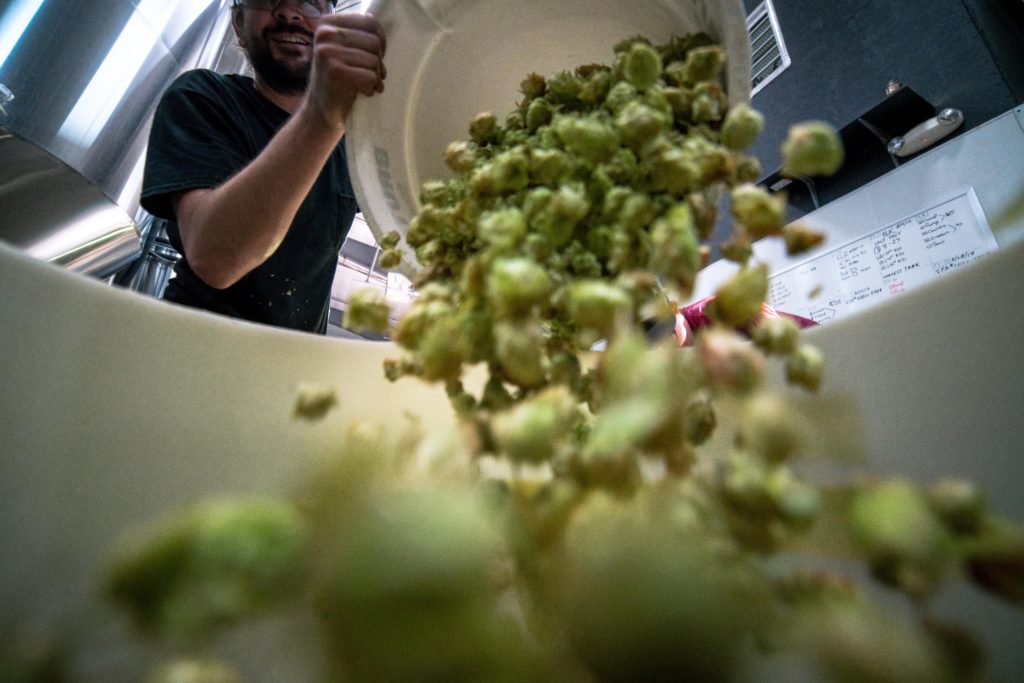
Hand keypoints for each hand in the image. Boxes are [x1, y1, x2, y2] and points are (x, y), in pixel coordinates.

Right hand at [306, 12, 386, 129]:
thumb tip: (382, 35)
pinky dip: (372, 87)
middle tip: (372, 76)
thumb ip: (359, 36)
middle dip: (378, 62)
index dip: (381, 41)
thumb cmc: (339, 80)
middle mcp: (325, 34)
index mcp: (328, 23)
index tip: (377, 56)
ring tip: (368, 85)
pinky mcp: (335, 71)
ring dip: (376, 77)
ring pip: (374, 60)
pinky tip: (363, 92)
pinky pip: (370, 76)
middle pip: (375, 42)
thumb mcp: (345, 50)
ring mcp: (328, 51)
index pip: (370, 22)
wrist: (321, 110)